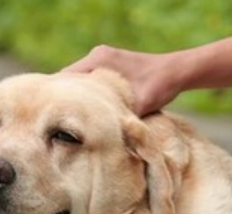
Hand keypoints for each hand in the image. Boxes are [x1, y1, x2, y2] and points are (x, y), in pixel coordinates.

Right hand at [62, 45, 184, 115]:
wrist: (178, 72)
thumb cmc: (160, 86)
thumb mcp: (139, 104)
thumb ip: (121, 118)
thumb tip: (103, 139)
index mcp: (97, 59)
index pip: (64, 78)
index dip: (58, 97)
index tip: (53, 117)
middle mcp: (96, 56)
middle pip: (69, 80)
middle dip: (66, 100)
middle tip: (60, 123)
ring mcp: (102, 59)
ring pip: (80, 82)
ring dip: (78, 99)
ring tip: (73, 120)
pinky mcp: (110, 67)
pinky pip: (91, 82)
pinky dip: (89, 96)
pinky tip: (90, 112)